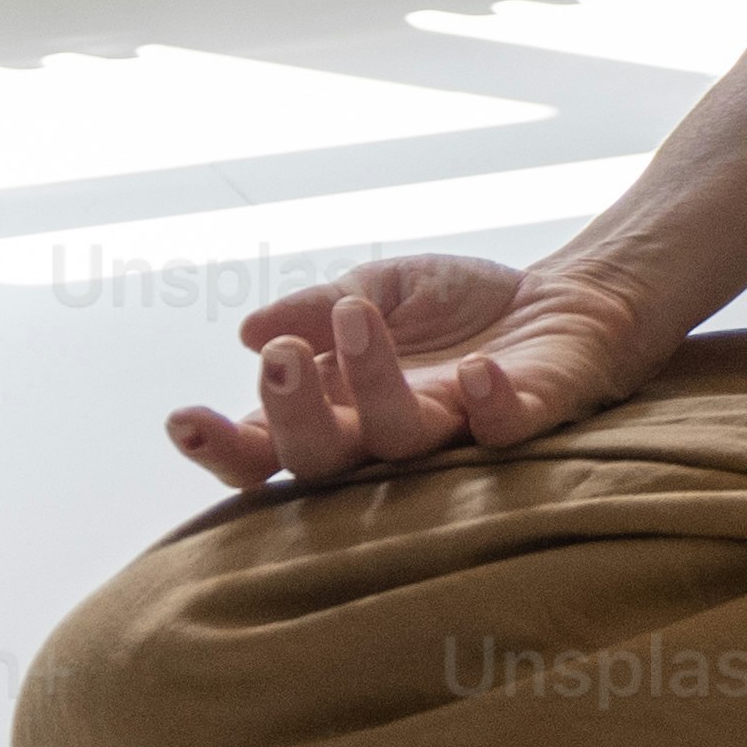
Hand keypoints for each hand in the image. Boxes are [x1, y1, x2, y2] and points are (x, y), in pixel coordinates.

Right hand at [166, 252, 664, 491]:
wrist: (564, 298)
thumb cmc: (456, 309)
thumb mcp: (376, 287)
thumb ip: (316, 306)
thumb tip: (249, 328)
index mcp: (337, 409)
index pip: (265, 448)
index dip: (222, 445)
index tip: (182, 418)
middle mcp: (385, 436)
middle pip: (322, 460)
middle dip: (290, 414)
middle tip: (279, 358)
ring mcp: (453, 435)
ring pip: (400, 441)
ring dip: (374, 383)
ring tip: (358, 319)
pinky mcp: (522, 423)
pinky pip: (500, 429)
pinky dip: (487, 405)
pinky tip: (474, 370)